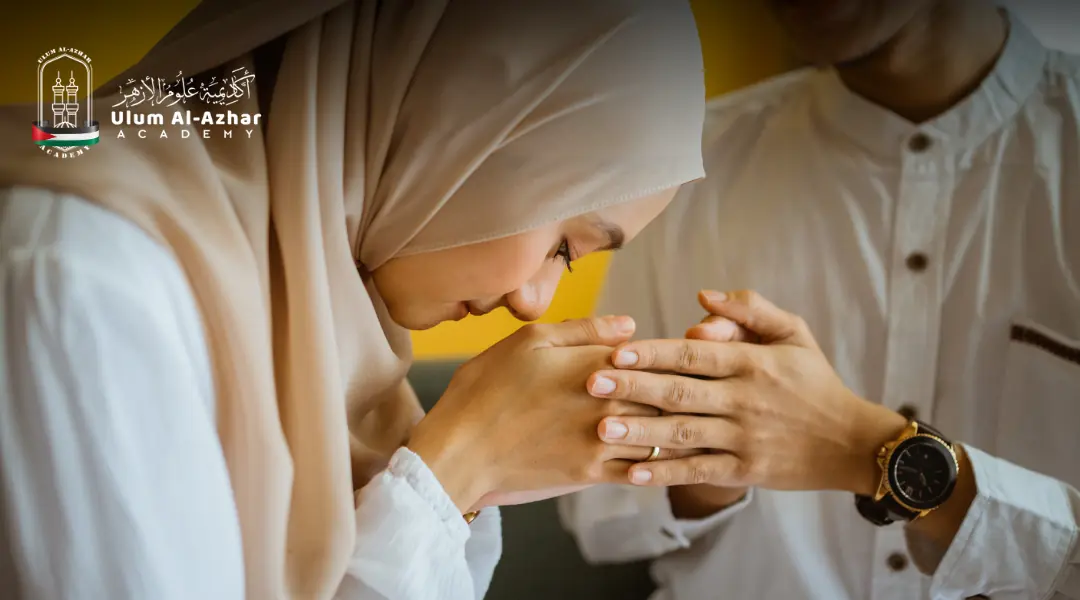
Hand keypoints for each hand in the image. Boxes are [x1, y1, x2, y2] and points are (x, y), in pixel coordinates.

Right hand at [407, 316, 680, 512]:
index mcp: (596, 364)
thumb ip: (584, 331)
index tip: (700, 351)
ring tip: (707, 422)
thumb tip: (631, 326)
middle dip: (692, 391)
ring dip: (685, 428)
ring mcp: (602, 441)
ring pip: (662, 434)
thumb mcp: (528, 341)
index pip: (655, 356)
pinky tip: (675, 457)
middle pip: (668, 395)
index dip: (680, 354)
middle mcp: (608, 403)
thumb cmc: (487, 387)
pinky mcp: (591, 473)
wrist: (460, 450)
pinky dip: (662, 462)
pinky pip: (641, 469)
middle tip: (715, 389)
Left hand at [587, 290, 906, 493]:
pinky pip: (699, 471)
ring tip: (601, 429)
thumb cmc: (815, 381)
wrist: (851, 442)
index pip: (693, 354)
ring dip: (641, 432)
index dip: (653, 353)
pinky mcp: (745, 471)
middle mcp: (744, 400)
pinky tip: (632, 472)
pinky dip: (665, 472)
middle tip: (590, 385)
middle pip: (680, 392)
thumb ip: (749, 310)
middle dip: (633, 388)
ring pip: (684, 434)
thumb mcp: (793, 334)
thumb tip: (702, 296)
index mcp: (751, 362)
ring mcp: (743, 438)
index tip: (615, 351)